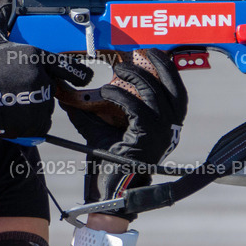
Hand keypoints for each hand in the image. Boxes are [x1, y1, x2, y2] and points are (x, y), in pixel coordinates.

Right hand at [0, 0, 91, 140]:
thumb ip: (2, 18)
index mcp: (36, 56)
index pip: (63, 64)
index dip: (75, 71)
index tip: (84, 76)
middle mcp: (43, 77)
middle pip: (50, 84)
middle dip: (38, 87)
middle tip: (18, 90)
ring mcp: (42, 100)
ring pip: (45, 104)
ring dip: (34, 105)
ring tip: (11, 102)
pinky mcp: (38, 121)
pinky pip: (41, 122)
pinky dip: (31, 122)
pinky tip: (14, 115)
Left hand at [65, 50, 187, 219]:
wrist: (110, 193)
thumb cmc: (109, 166)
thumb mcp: (100, 132)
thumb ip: (90, 112)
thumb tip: (69, 93)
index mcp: (165, 126)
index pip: (175, 91)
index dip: (166, 69)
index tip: (151, 53)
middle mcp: (169, 130)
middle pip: (174, 88)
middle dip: (160, 64)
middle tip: (140, 51)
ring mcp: (161, 135)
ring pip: (155, 94)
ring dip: (137, 76)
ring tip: (120, 67)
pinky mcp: (147, 139)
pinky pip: (136, 108)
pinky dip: (121, 95)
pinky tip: (107, 92)